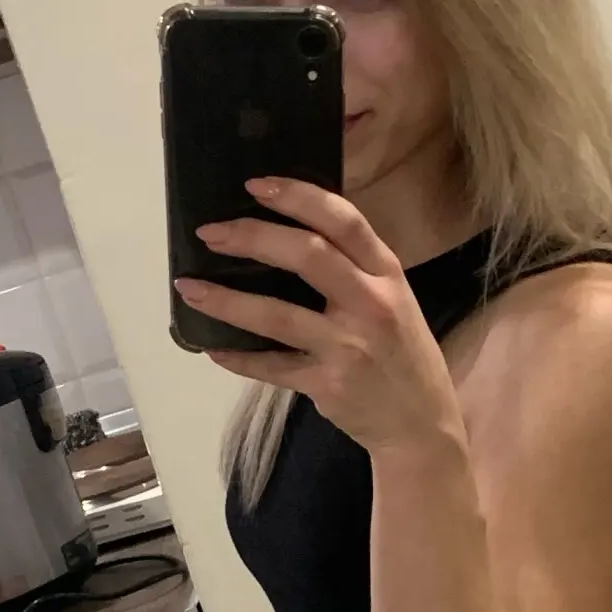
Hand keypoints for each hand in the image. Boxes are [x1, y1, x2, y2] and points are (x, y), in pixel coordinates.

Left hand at [174, 178, 462, 453]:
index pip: (345, 221)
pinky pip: (272, 367)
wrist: (422, 425)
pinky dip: (239, 357)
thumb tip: (284, 237)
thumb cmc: (402, 355)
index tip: (255, 185)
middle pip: (308, 256)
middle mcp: (372, 305)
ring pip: (277, 316)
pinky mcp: (329, 385)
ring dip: (226, 300)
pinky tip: (213, 347)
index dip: (299, 197)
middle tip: (210, 233)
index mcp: (388, 275)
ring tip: (189, 288)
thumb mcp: (393, 302)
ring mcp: (349, 347)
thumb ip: (353, 271)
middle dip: (252, 237)